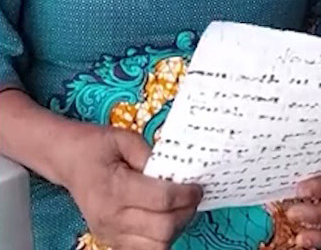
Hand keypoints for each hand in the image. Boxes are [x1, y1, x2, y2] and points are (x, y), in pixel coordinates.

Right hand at [64, 124, 201, 249]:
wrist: (67, 159)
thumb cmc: (95, 145)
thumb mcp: (123, 138)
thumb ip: (150, 154)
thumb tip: (175, 173)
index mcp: (115, 188)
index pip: (162, 201)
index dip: (186, 195)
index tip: (197, 187)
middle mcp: (111, 217)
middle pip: (162, 230)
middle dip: (185, 213)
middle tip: (193, 197)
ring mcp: (109, 233)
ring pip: (156, 248)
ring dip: (174, 230)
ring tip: (180, 209)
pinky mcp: (110, 241)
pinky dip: (159, 239)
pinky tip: (164, 220)